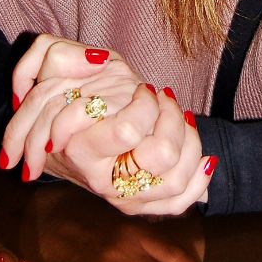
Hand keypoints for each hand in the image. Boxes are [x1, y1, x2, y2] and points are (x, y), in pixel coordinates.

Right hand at [1, 36, 215, 215]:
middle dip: (172, 120)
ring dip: (190, 142)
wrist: (60, 136)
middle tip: (164, 100)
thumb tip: (95, 60)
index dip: (145, 105)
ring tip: (182, 120)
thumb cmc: (65, 95)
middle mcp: (102, 179)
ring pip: (175, 180)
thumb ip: (64, 58)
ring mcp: (121, 195)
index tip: (143, 90)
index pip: (128, 130)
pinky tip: (206, 160)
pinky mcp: (139, 203)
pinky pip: (178, 203)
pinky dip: (199, 182)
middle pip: (161, 156)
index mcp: (80, 148)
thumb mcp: (55, 66)